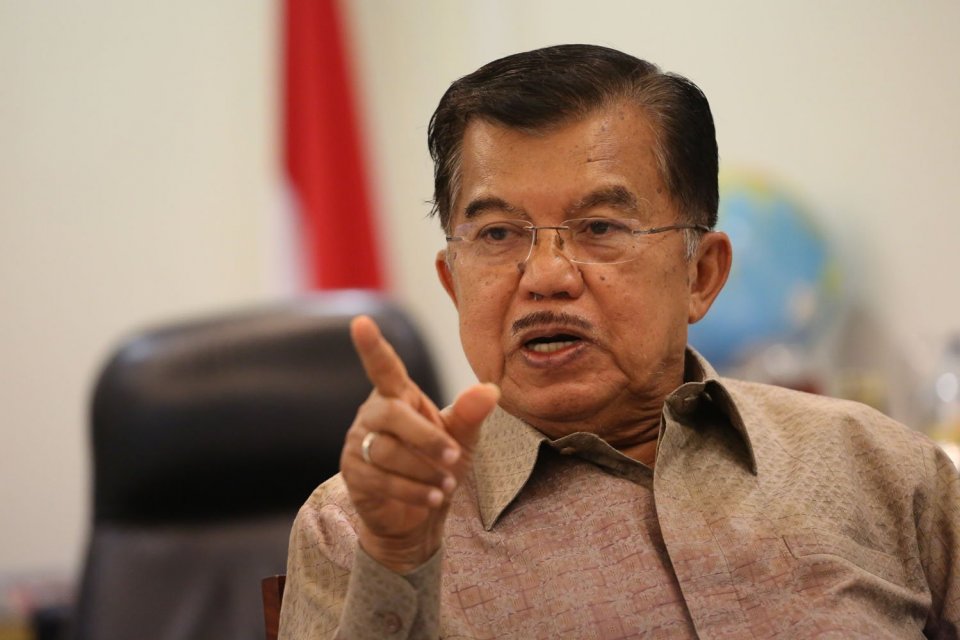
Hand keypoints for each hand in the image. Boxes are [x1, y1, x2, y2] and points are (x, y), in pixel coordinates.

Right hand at [340, 315, 498, 572]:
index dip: (372, 347)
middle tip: (454, 457)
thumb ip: (471, 413)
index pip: (384, 368)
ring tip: (446, 484)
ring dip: (423, 470)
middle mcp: (373, 414)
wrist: (418, 513)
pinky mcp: (353, 474)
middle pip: (392, 416)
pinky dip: (412, 490)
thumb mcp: (461, 437)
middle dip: (426, 439)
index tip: (361, 322)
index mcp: (398, 396)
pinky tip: (432, 498)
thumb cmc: (438, 463)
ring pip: (385, 451)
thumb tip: (491, 389)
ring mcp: (357, 443)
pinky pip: (380, 480)